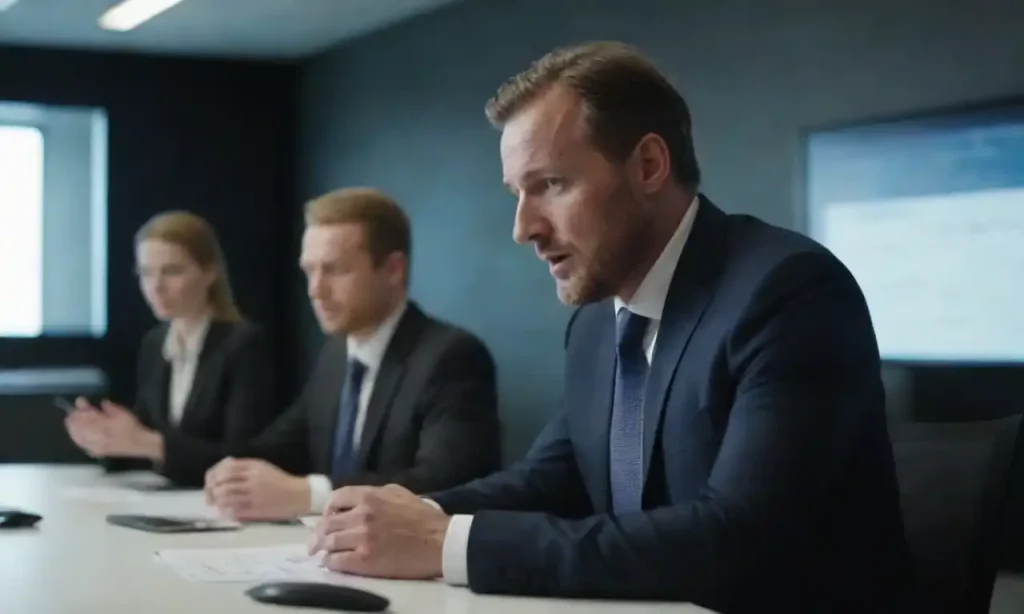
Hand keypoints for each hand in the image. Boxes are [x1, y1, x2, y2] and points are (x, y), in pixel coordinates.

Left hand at [64, 399, 162, 460]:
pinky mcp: (94, 451)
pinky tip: (76, 433)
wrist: (138, 444)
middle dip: (75, 417)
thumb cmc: (131, 427)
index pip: (86, 416)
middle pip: (78, 426)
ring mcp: (93, 445)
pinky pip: (81, 444)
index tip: (80, 400)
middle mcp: (94, 437)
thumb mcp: (122, 413)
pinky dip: (77, 437)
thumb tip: (102, 403)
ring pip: (77, 436)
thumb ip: (110, 408)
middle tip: (74, 410)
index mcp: (100, 426)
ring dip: (73, 427)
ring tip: (72, 420)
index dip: (81, 408)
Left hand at [204, 457, 309, 520]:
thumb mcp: (263, 468)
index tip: (210, 482)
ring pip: (227, 495)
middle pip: (224, 481)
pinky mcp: (256, 507)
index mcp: (254, 466)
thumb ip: (244, 468)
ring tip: (217, 504)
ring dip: (218, 500)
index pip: (227, 467)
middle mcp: (253, 478)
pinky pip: (234, 509)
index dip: (215, 475)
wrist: (298, 495)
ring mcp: (254, 493)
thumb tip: (222, 472)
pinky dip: (226, 510)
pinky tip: (225, 512)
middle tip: (209, 496)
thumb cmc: (279, 481)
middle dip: (212, 489)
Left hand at [308, 484, 448, 578]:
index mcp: (369, 496)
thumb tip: (356, 500)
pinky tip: (334, 564)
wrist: (440, 542)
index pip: (334, 499)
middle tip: (315, 543)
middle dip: (319, 533)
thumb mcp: (399, 493)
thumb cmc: (423, 518)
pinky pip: (336, 561)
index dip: (327, 510)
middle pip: (327, 523)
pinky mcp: (364, 560)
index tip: (327, 519)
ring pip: (328, 542)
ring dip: (323, 549)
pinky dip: (331, 563)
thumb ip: (375, 493)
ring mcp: (361, 538)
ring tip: (323, 554)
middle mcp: (361, 514)